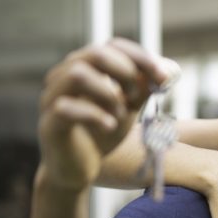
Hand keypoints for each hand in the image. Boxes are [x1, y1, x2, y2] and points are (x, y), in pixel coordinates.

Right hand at [38, 38, 176, 190]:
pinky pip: (66, 108)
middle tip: (136, 95)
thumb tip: (168, 70)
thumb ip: (144, 88)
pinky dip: (95, 115)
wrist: (77, 170)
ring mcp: (52, 98)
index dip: (141, 58)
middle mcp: (64, 76)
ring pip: (77, 74)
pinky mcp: (48, 123)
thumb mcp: (128, 107)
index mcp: (85, 67)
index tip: (164, 76)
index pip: (113, 46)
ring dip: (108, 92)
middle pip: (95, 53)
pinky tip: (110, 126)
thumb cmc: (101, 133)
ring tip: (120, 113)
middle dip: (125, 72)